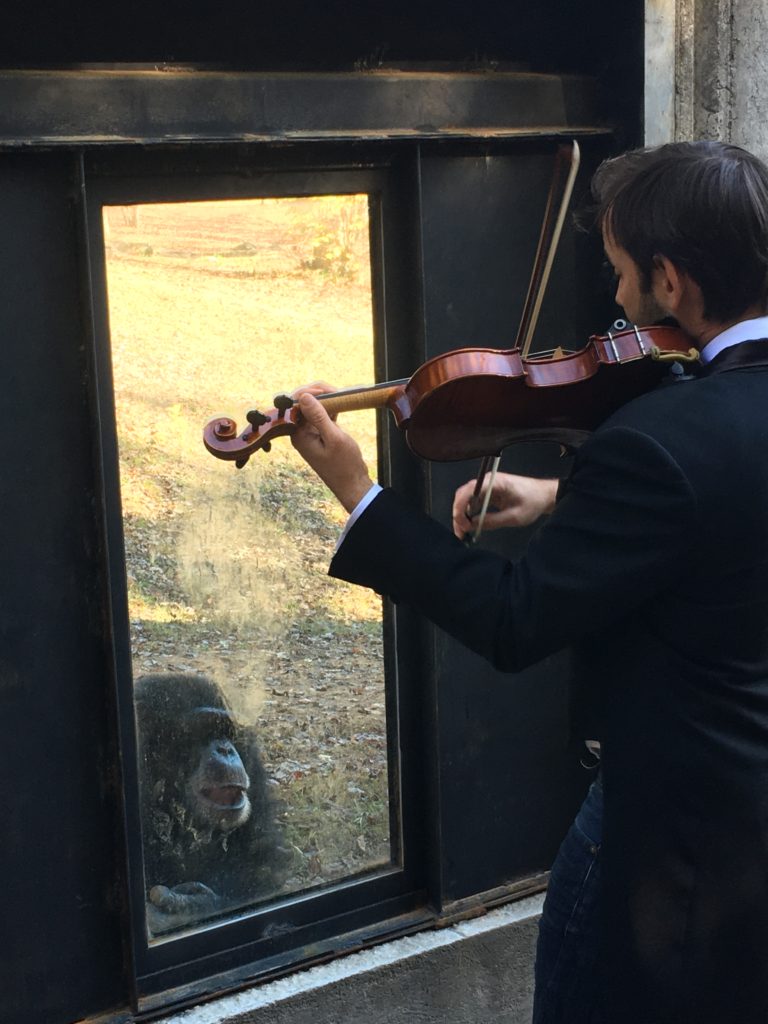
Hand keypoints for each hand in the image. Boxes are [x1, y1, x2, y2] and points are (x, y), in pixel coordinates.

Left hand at [290, 391, 373, 512]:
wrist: (353, 485)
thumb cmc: (344, 466)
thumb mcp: (334, 438)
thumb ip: (318, 416)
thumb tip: (304, 396)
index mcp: (298, 434)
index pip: (297, 404)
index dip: (311, 392)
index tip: (330, 390)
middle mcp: (300, 433)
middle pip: (304, 403)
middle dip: (319, 393)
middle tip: (338, 392)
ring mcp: (310, 433)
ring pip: (314, 407)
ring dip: (327, 399)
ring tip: (341, 396)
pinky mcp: (320, 434)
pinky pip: (322, 415)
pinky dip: (331, 409)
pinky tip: (341, 406)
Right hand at [451, 472, 558, 538]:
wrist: (544, 495)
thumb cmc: (533, 502)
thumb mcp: (514, 516)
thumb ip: (493, 521)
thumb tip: (472, 525)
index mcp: (496, 482)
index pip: (471, 489)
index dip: (461, 504)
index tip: (460, 520)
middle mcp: (488, 481)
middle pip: (464, 494)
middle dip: (458, 513)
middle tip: (460, 531)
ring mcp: (487, 486)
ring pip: (466, 499)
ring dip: (462, 515)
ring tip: (463, 532)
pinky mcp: (488, 492)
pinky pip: (473, 502)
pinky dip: (469, 514)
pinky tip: (470, 526)